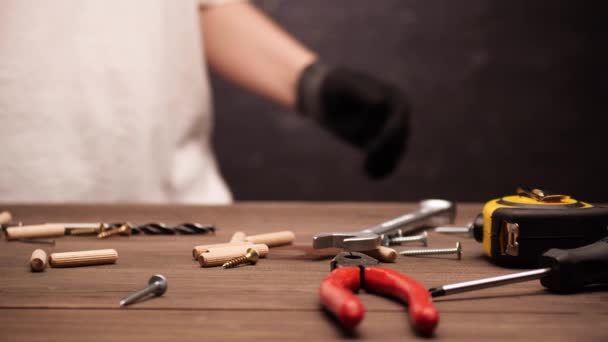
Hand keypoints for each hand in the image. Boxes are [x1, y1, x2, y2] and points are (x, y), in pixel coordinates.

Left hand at [296, 61, 409, 177]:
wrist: (325, 98)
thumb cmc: (334, 86)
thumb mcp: (343, 85)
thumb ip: (360, 90)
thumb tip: (381, 103)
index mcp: (394, 96)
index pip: (399, 119)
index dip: (388, 134)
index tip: (370, 147)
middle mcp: (398, 114)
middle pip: (400, 138)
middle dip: (385, 151)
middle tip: (366, 162)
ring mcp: (391, 130)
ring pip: (396, 151)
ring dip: (383, 162)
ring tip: (365, 169)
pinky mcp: (381, 143)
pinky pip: (388, 160)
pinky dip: (382, 170)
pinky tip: (370, 175)